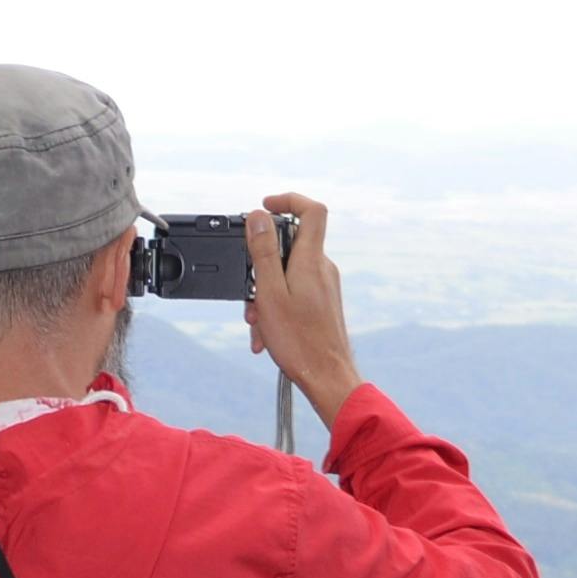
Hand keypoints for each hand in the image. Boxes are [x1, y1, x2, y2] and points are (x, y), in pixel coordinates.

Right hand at [242, 191, 360, 430]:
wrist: (327, 377)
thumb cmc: (300, 342)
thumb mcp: (269, 293)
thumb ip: (264, 251)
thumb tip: (259, 216)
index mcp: (311, 260)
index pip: (312, 210)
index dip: (288, 200)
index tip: (265, 207)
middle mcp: (322, 268)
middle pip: (290, 245)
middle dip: (262, 264)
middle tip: (249, 289)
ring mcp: (324, 285)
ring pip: (288, 274)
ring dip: (265, 293)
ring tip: (257, 321)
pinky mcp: (323, 302)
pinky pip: (294, 292)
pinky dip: (276, 306)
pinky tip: (267, 333)